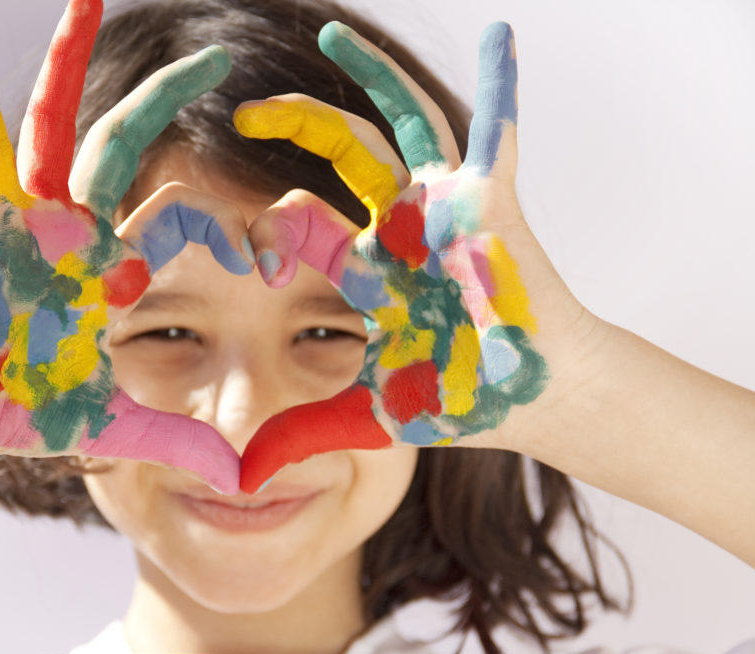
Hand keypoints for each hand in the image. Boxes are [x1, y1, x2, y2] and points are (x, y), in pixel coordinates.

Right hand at [0, 0, 252, 492]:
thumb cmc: (31, 409)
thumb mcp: (118, 426)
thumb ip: (181, 446)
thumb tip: (245, 482)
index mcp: (118, 268)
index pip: (188, 221)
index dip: (229, 232)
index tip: (261, 258)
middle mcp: (83, 231)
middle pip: (132, 146)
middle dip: (172, 95)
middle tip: (219, 53)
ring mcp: (36, 223)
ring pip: (64, 130)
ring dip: (71, 64)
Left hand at [233, 22, 593, 492]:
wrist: (538, 398)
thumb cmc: (465, 400)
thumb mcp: (370, 416)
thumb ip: (305, 435)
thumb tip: (238, 484)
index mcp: (367, 266)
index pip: (300, 226)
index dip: (268, 231)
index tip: (251, 252)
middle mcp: (398, 225)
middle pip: (337, 158)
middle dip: (292, 128)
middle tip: (242, 112)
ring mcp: (441, 207)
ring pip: (396, 126)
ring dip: (368, 77)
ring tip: (328, 36)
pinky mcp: (487, 199)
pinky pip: (493, 130)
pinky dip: (500, 86)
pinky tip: (502, 38)